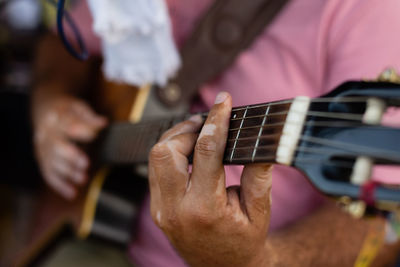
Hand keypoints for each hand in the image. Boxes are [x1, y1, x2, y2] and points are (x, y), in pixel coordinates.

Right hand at [33, 95, 106, 199]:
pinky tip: (72, 193)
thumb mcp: (78, 107)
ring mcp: (42, 148)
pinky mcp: (42, 160)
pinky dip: (59, 185)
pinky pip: (48, 174)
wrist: (44, 110)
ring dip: (68, 172)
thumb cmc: (68, 111)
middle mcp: (47, 133)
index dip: (81, 130)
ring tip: (84, 179)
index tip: (94, 135)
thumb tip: (103, 123)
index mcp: (57, 117)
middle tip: (86, 164)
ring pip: (52, 162)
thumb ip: (90, 117)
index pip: (68, 123)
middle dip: (71, 156)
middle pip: (57, 146)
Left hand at [149, 92, 271, 266]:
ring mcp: (161, 209)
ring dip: (176, 138)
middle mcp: (175, 208)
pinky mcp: (157, 208)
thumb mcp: (259, 211)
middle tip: (208, 122)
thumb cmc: (244, 240)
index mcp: (205, 209)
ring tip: (198, 132)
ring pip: (155, 157)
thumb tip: (261, 141)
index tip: (223, 101)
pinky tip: (187, 150)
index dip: (216, 120)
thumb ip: (259, 175)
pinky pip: (155, 170)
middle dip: (187, 129)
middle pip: (167, 151)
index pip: (206, 152)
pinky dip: (170, 152)